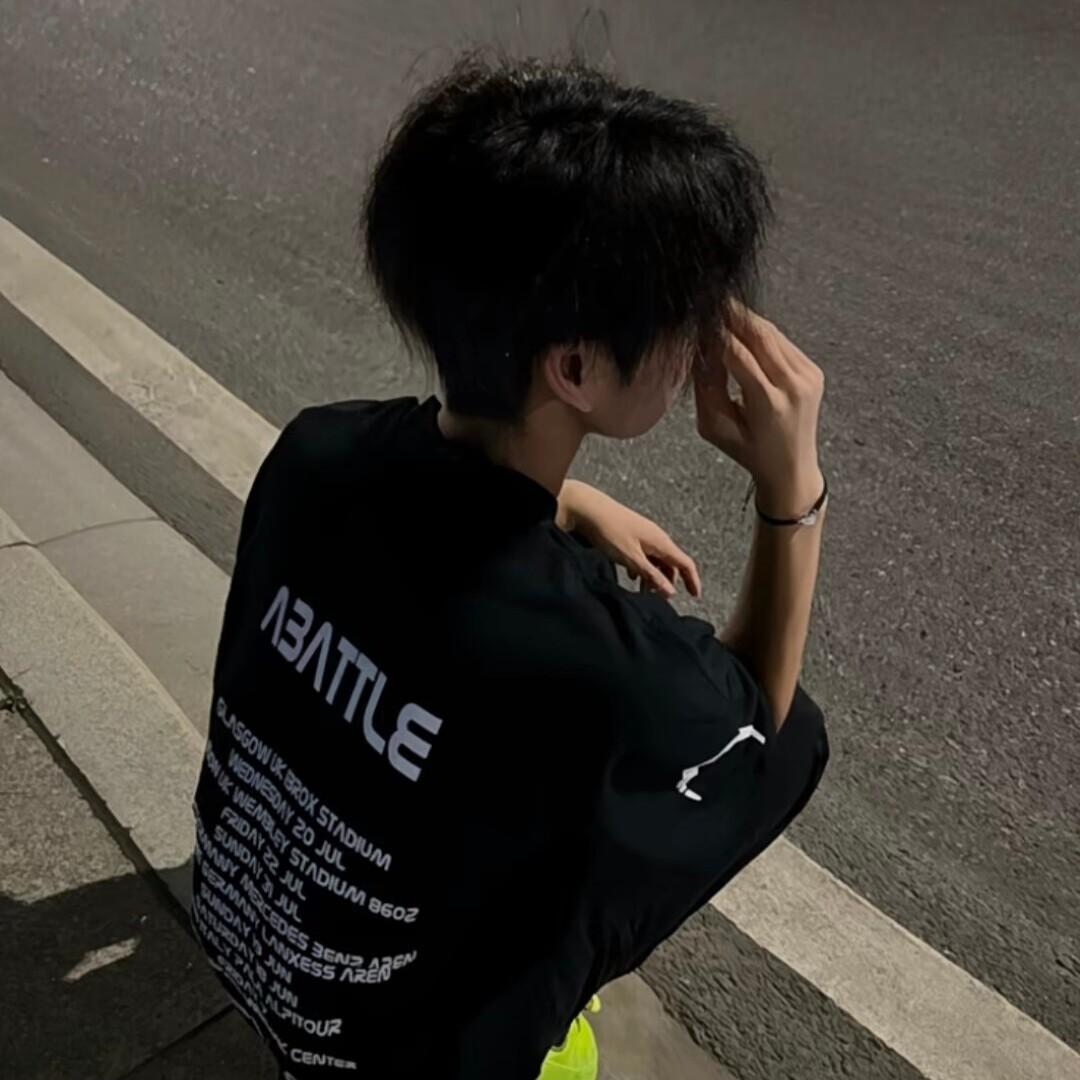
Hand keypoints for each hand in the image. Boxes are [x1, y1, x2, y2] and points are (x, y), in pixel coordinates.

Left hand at [557, 480, 700, 598]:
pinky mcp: (631, 534)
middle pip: (670, 563)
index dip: (692, 580)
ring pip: (656, 560)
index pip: (685, 563)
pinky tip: (631, 576)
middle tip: (659, 600)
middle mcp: (656, 537)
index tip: (695, 596)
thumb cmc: (609, 532)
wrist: (588, 508)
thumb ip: (651, 576)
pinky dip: (642, 568)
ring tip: (642, 592)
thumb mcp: (631, 558)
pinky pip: (644, 554)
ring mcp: (644, 534)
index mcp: (661, 542)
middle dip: (668, 582)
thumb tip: (671, 592)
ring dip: (653, 576)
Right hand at [694, 300, 825, 517]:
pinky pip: (783, 343)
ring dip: (747, 320)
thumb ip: (706, 387)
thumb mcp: (714, 426)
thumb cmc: (748, 452)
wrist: (792, 468)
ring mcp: (808, 377)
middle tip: (712, 300)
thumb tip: (699, 348)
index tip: (699, 320)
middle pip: (759, 334)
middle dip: (733, 315)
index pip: (737, 353)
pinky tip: (744, 330)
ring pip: (772, 333)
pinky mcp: (813, 372)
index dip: (716, 333)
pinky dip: (762, 333)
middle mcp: (793, 385)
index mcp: (768, 403)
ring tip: (723, 311)